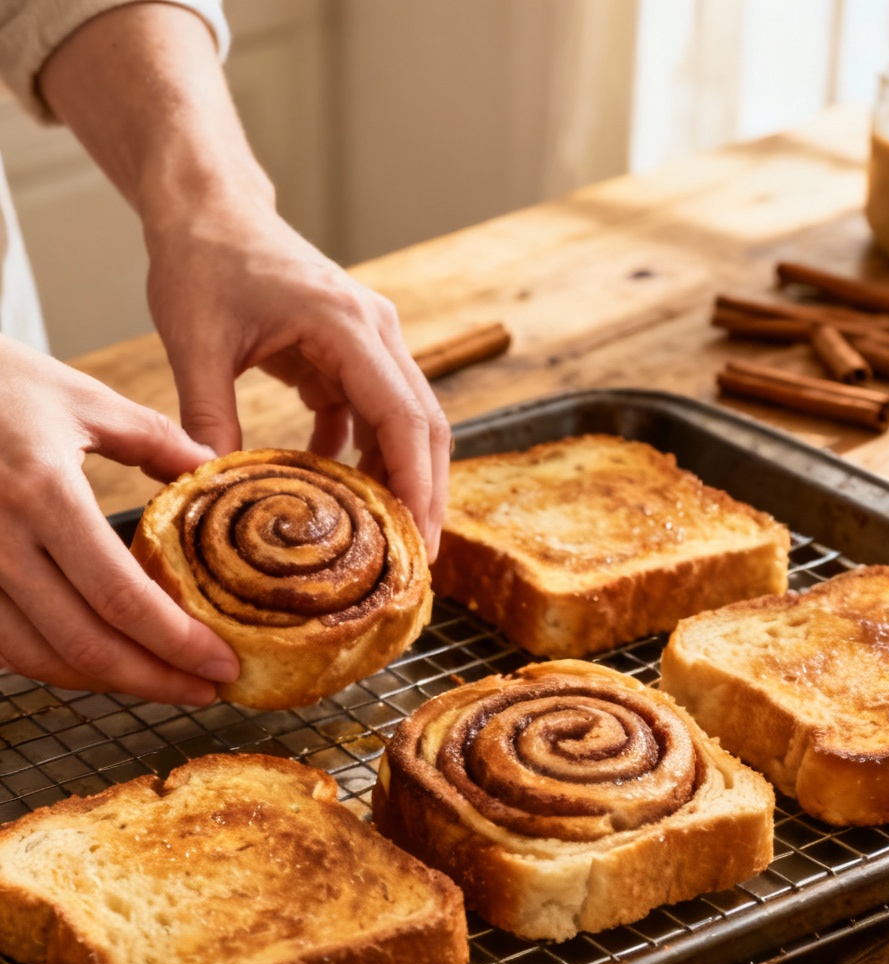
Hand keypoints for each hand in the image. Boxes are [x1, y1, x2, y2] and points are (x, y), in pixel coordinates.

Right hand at [0, 338, 238, 702]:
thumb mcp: (79, 398)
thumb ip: (153, 439)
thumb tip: (212, 467)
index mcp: (43, 492)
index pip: (120, 596)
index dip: (177, 644)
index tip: (222, 664)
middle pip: (83, 642)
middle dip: (153, 680)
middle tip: (203, 690)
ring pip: (37, 657)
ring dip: (104, 682)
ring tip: (159, 681)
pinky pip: (3, 642)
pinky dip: (54, 662)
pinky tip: (97, 661)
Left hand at [146, 202, 451, 558]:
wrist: (208, 207)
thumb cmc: (201, 260)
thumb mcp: (194, 341)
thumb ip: (207, 414)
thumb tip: (211, 486)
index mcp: (346, 324)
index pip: (402, 416)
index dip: (415, 483)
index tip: (416, 541)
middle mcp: (375, 331)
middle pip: (424, 425)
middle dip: (425, 496)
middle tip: (414, 562)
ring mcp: (369, 341)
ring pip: (406, 423)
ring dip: (400, 480)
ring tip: (386, 543)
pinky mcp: (351, 354)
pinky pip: (372, 416)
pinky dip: (364, 456)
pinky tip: (338, 494)